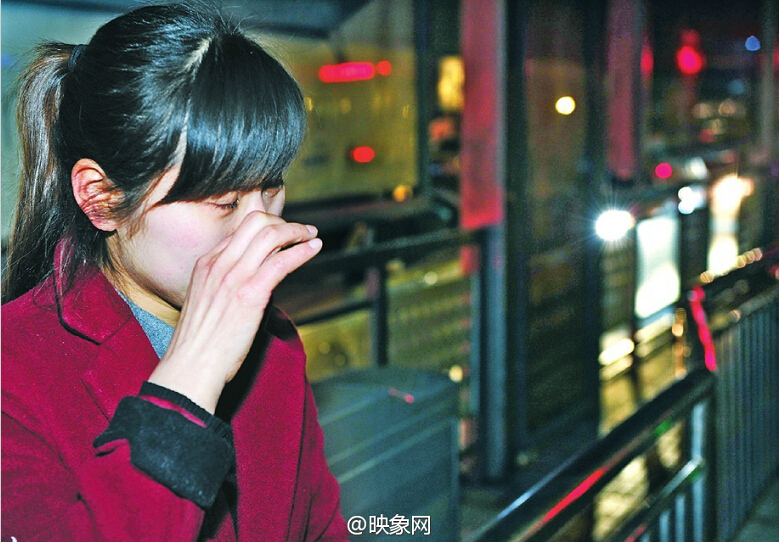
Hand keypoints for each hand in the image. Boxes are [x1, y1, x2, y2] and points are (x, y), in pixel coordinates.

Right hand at [147, 211, 321, 411]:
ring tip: (312, 236)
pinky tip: (314, 249)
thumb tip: (254, 280)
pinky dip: (302, 251)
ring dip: (297, 232)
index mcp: (206, 264)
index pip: (240, 230)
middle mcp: (218, 264)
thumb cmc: (200, 344)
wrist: (190, 367)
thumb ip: (225, 284)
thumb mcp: (206, 302)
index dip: (267, 226)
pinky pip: (281, 261)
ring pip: (270, 235)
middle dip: (284, 221)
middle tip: (302, 231)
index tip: (283, 232)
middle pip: (255, 222)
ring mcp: (233, 276)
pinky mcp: (250, 293)